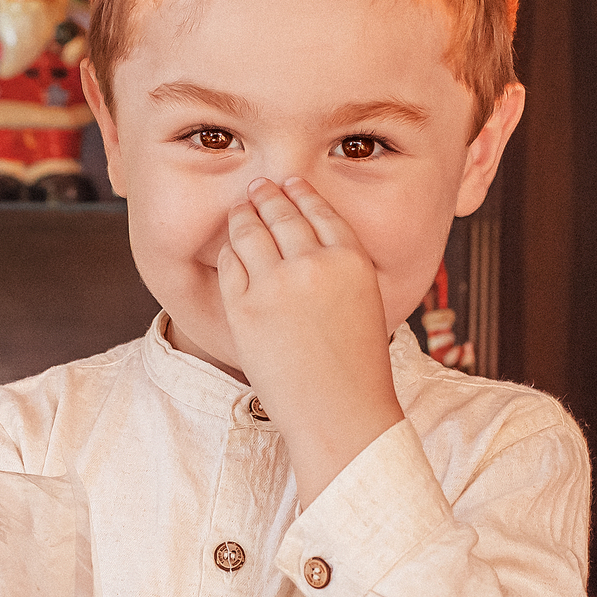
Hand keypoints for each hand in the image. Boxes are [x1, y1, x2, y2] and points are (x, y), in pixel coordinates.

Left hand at [217, 175, 403, 505]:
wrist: (338, 413)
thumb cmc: (356, 367)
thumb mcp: (366, 303)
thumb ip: (341, 267)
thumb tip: (310, 239)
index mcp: (351, 260)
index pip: (320, 211)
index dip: (302, 193)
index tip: (291, 183)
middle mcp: (313, 264)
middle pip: (283, 214)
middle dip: (268, 196)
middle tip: (258, 187)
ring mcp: (276, 285)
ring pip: (251, 232)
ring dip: (243, 216)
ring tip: (240, 209)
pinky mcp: (245, 308)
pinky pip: (231, 265)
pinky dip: (230, 252)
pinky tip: (231, 249)